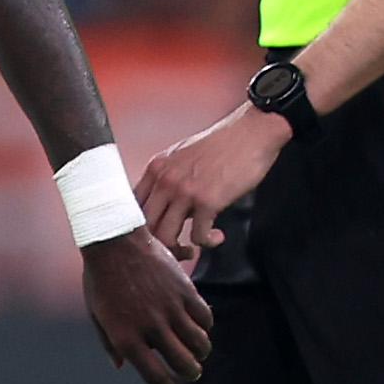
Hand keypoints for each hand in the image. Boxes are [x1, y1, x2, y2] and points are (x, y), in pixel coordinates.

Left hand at [85, 228, 212, 383]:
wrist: (114, 243)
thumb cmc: (100, 280)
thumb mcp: (96, 315)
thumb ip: (109, 344)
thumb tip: (121, 366)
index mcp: (127, 339)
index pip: (155, 376)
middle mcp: (152, 328)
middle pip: (183, 363)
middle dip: (190, 373)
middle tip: (192, 372)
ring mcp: (171, 309)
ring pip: (199, 342)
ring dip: (202, 352)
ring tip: (199, 352)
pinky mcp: (185, 291)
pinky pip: (204, 316)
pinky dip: (206, 326)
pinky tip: (201, 326)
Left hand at [137, 103, 291, 261]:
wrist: (252, 131)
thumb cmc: (223, 143)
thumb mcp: (183, 156)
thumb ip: (170, 180)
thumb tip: (168, 208)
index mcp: (157, 168)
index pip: (132, 207)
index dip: (139, 228)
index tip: (152, 238)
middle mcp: (165, 180)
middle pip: (145, 227)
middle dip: (157, 246)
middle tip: (173, 251)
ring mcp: (184, 191)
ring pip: (165, 237)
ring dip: (178, 252)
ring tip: (191, 251)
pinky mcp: (207, 201)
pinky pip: (198, 236)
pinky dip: (207, 242)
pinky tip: (215, 236)